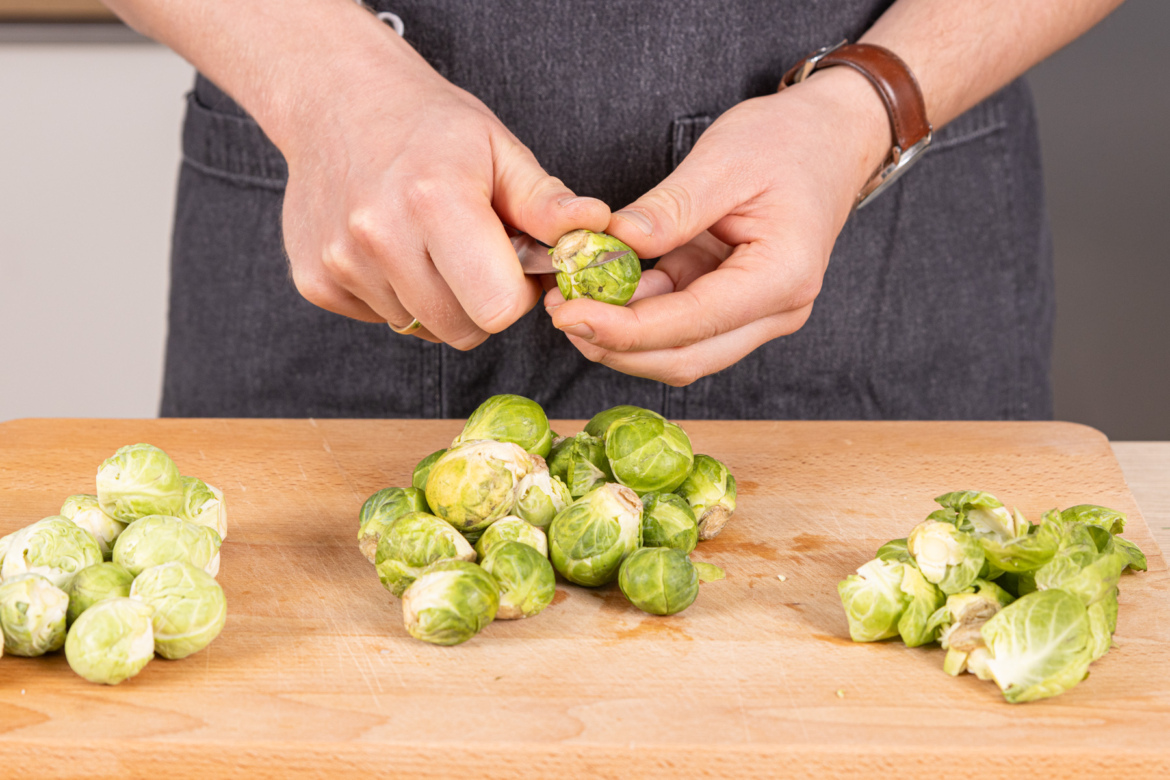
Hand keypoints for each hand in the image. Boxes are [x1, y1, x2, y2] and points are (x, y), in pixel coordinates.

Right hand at [277, 21, 608, 347]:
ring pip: (421, 328)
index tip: (514, 264)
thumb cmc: (429, 125)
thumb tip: (595, 231)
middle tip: (477, 255)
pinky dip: (397, 295)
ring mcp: (341, 263)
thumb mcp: (498, 149)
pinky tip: (395, 248)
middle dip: (482, 304)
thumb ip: (544, 202)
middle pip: (462, 330)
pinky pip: (380, 319)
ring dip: (439, 299)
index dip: (517, 295)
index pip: (498, 309)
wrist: (336, 99)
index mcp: (435, 201)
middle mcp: (379, 237)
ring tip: (432, 243)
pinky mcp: (315, 281)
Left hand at [543, 67, 889, 383]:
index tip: (569, 314)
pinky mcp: (732, 304)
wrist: (830, 139)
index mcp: (782, 276)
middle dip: (616, 345)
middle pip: (683, 357)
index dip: (625, 329)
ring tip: (571, 300)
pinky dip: (637, 314)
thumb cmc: (788, 142)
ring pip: (678, 351)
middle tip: (559, 313)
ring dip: (622, 336)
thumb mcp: (724, 160)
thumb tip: (614, 244)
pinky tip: (601, 290)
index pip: (692, 322)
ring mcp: (755, 313)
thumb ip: (671, 208)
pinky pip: (678, 325)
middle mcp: (775, 310)